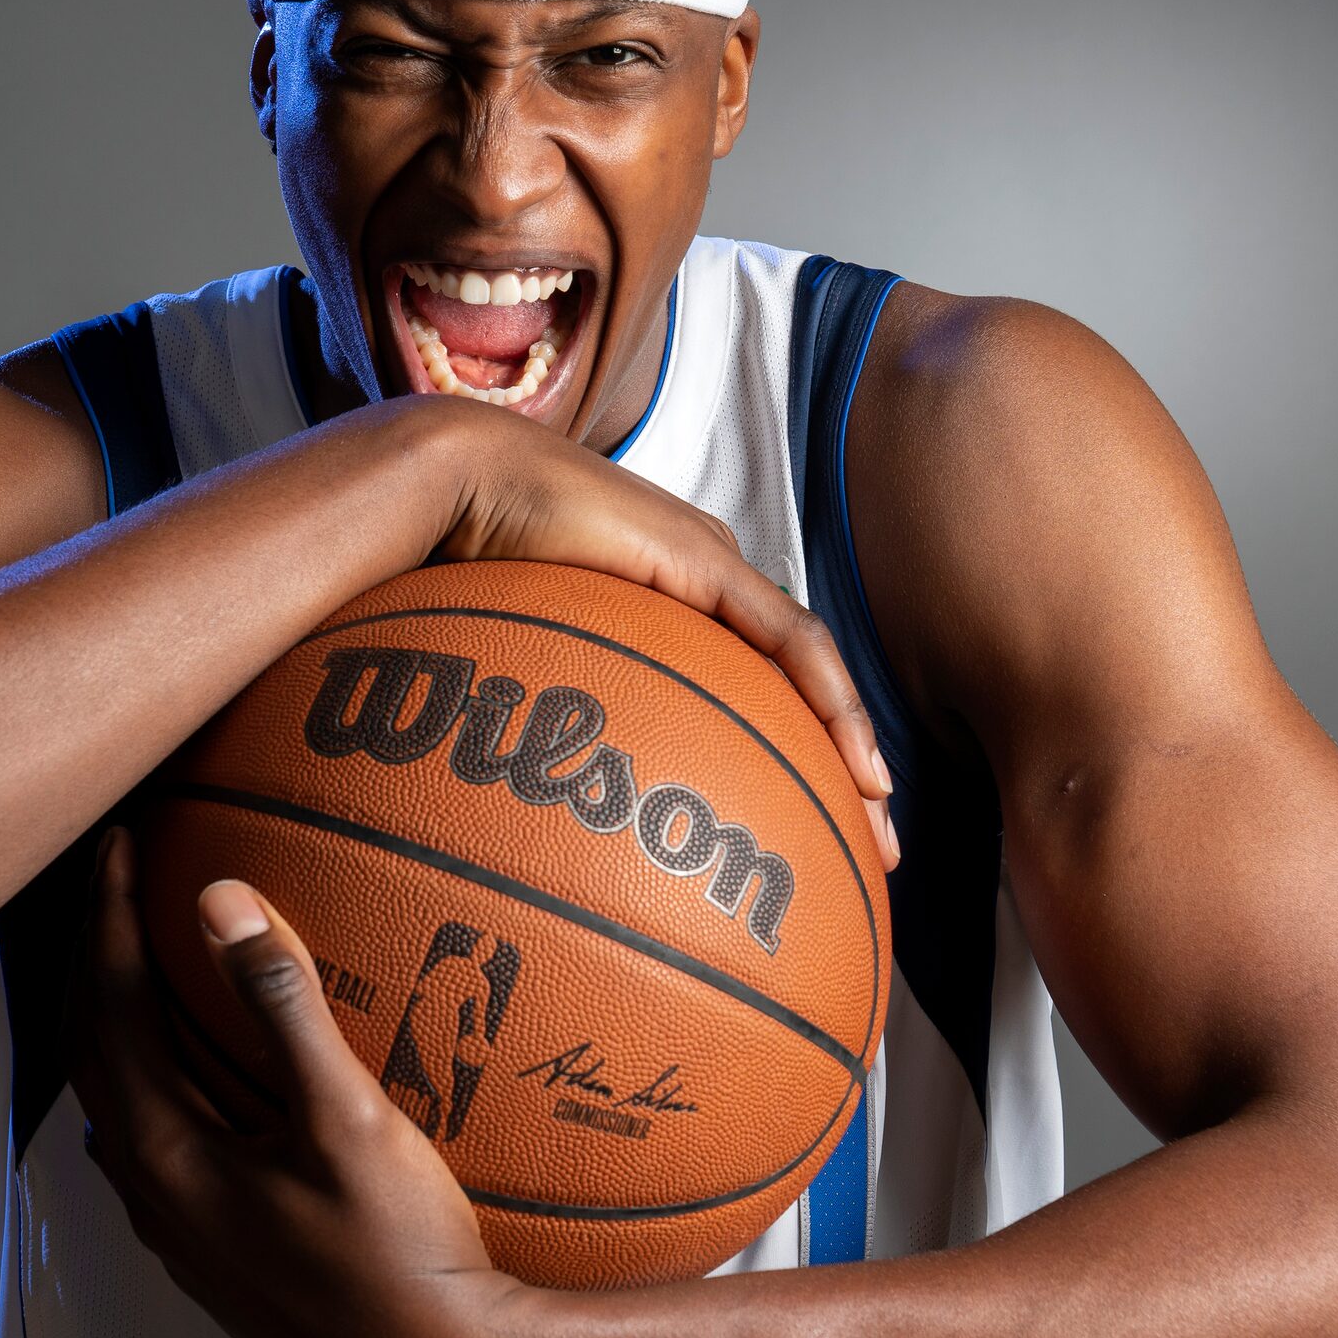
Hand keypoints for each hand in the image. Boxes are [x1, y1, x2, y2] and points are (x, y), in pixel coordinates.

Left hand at [67, 827, 538, 1337]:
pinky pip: (150, 1135)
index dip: (107, 914)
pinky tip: (181, 1067)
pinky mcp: (209, 1248)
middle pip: (91, 1045)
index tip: (118, 841)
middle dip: (95, 955)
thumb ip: (280, 1006)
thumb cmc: (397, 1253)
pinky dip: (149, 1072)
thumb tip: (218, 898)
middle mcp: (149, 1189)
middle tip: (115, 877)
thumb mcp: (347, 1119)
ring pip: (114, 1094)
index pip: (108, 1004)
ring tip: (137, 952)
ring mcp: (175, 1227)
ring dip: (114, 1015)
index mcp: (164, 1151)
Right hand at [415, 400, 899, 868]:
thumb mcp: (521, 664)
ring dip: (852, 746)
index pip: (755, 689)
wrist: (457, 486)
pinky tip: (859, 765)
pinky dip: (832, 702)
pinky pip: (790, 639)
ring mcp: (710, 568)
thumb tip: (533, 819)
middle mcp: (704, 585)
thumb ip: (546, 720)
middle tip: (872, 852)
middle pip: (797, 687)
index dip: (795, 760)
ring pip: (810, 669)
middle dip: (841, 772)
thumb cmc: (462, 573)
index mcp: (669, 606)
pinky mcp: (706, 561)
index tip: (810, 837)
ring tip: (880, 823)